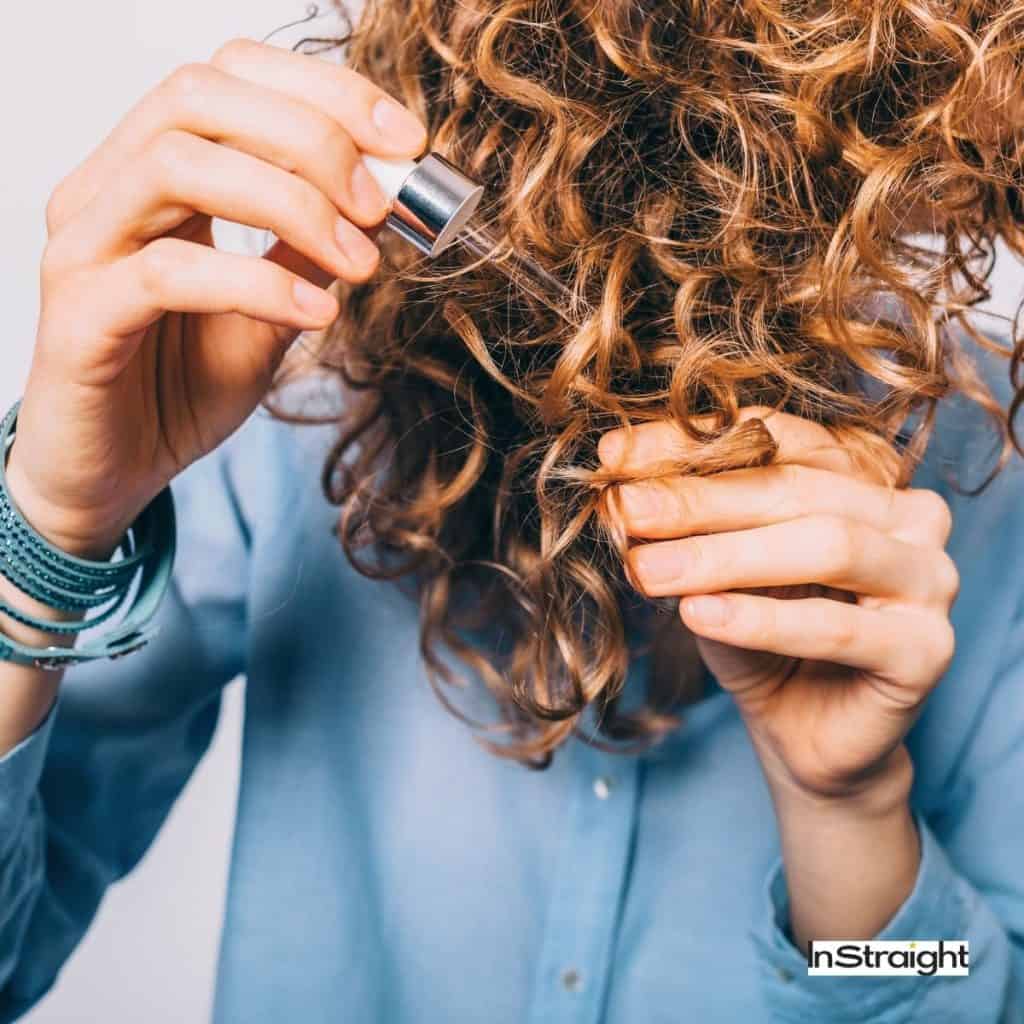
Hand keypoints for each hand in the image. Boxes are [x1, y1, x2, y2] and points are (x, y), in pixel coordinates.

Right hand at [9, 40, 425, 556]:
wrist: (116, 473)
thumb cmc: (183, 386)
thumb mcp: (274, 308)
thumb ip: (313, 248)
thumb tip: (383, 196)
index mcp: (152, 172)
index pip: (229, 76)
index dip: (324, 91)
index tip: (407, 140)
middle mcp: (107, 190)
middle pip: (199, 99)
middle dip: (311, 138)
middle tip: (383, 204)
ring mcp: (84, 247)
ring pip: (176, 166)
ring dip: (289, 203)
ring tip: (357, 262)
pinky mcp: (78, 316)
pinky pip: (166, 273)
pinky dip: (255, 283)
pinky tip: (313, 312)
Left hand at [600, 408, 958, 806]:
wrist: (805, 736)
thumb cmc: (761, 641)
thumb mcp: (717, 571)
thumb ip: (690, 526)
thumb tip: (624, 486)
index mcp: (862, 478)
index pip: (777, 439)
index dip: (692, 443)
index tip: (614, 456)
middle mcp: (910, 516)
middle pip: (796, 489)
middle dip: (699, 499)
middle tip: (625, 510)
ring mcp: (931, 579)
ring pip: (825, 545)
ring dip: (724, 556)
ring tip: (647, 569)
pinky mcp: (929, 649)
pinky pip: (837, 626)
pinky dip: (761, 619)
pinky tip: (699, 615)